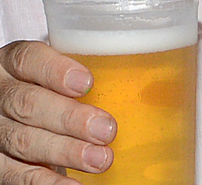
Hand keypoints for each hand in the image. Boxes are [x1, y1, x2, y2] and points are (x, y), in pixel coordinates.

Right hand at [0, 40, 116, 183]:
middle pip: (28, 103)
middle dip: (69, 118)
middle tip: (106, 128)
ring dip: (66, 152)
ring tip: (101, 159)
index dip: (56, 70)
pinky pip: (17, 177)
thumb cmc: (49, 88)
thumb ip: (87, 74)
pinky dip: (47, 184)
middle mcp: (0, 93)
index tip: (87, 82)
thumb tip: (156, 87)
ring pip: (23, 141)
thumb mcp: (58, 72)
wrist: (15, 114)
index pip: (29, 59)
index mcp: (13, 62)